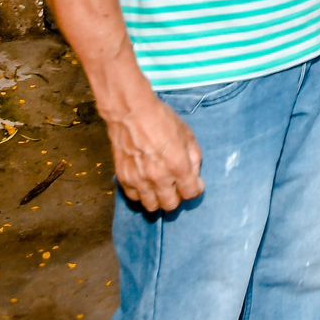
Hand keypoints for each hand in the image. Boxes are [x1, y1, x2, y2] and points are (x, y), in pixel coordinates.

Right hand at [102, 92, 204, 212]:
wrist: (131, 112)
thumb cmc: (162, 119)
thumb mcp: (187, 135)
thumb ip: (194, 158)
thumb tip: (195, 176)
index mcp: (178, 166)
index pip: (191, 193)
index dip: (195, 189)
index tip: (194, 183)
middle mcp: (158, 178)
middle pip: (170, 205)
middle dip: (177, 197)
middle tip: (176, 186)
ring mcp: (139, 180)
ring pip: (151, 206)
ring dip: (158, 199)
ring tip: (160, 187)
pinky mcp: (123, 178)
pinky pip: (134, 197)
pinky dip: (141, 193)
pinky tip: (145, 182)